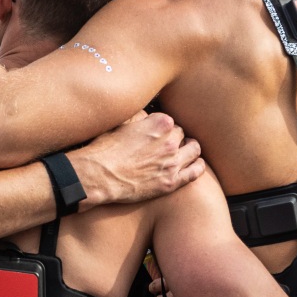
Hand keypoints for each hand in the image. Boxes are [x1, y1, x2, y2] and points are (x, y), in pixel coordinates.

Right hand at [70, 112, 203, 207]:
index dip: (164, 128)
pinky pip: (195, 172)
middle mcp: (170, 141)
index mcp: (160, 123)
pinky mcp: (171, 182)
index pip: (170, 122)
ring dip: (191, 148)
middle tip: (168, 144)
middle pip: (181, 135)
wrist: (99, 175)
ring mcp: (172, 162)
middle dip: (176, 138)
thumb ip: (138, 117)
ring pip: (193, 150)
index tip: (159, 134)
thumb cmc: (104, 149)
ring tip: (187, 150)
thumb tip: (145, 115)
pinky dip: (198, 166)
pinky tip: (196, 164)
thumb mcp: (120, 123)